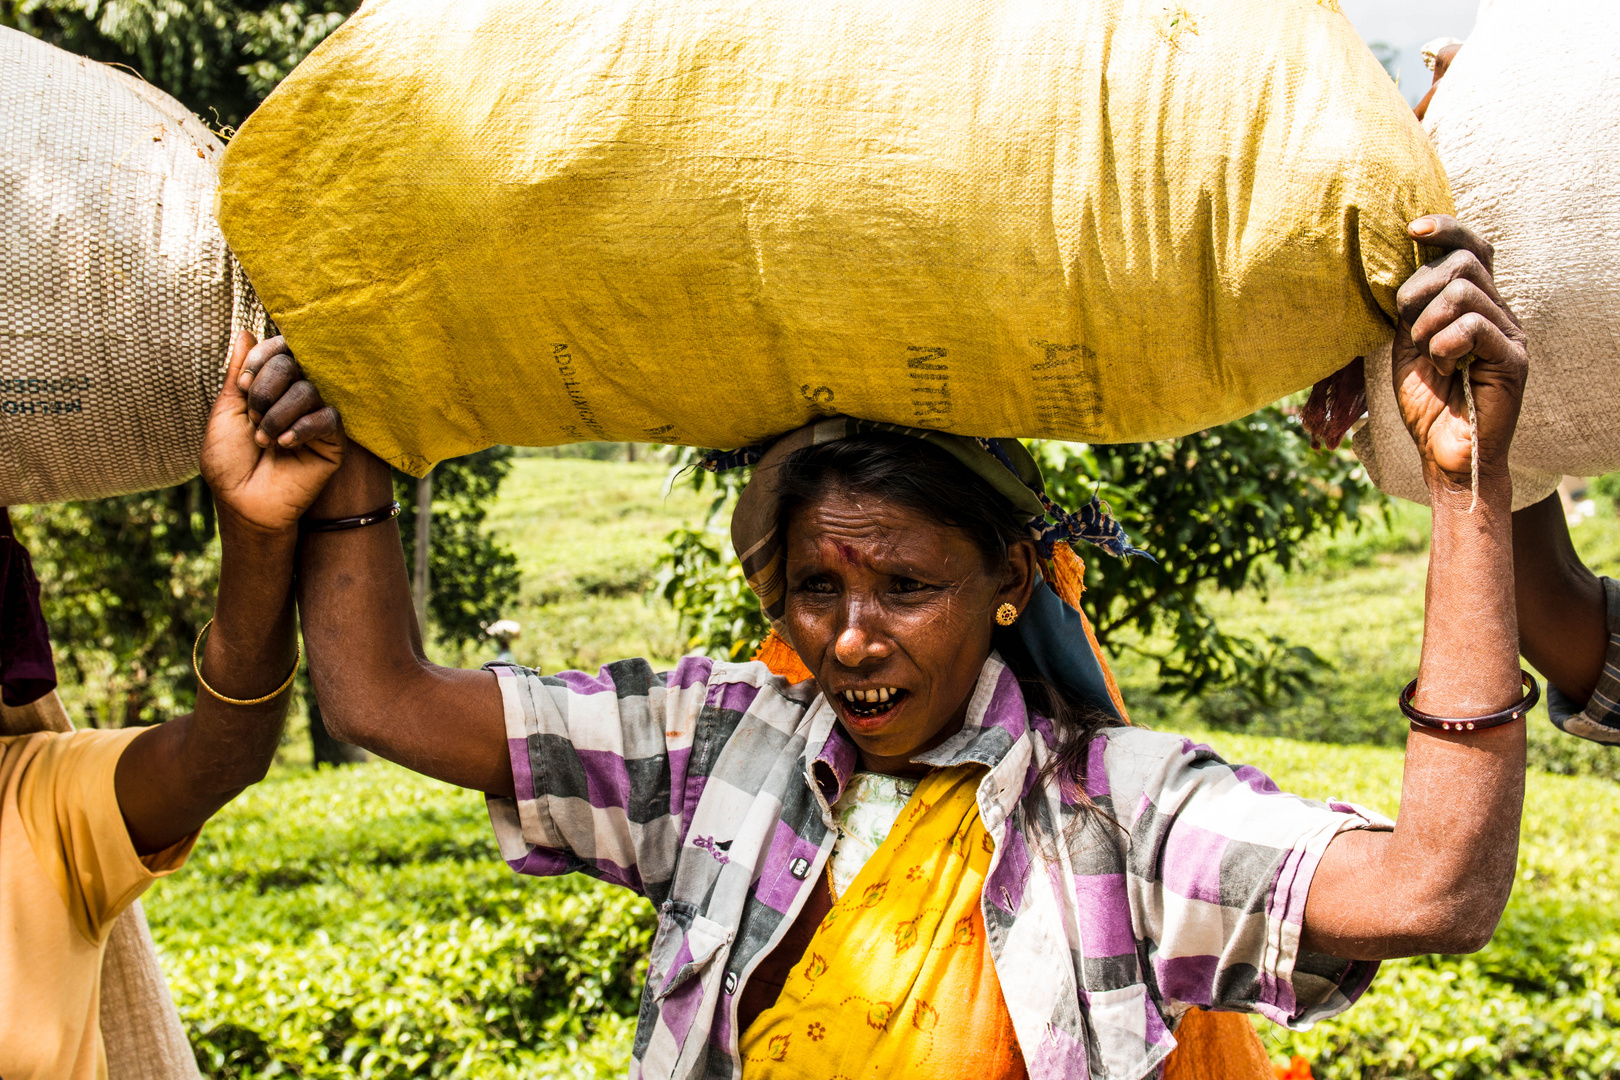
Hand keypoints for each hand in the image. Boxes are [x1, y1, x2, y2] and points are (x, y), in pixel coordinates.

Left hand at [201, 332, 344, 534]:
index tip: (242, 387)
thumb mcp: (225, 411)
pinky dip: (302, 428)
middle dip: (266, 389)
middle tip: (252, 418)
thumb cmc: (229, 461)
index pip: (279, 349)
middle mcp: (297, 396)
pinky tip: (285, 446)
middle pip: (294, 362)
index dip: (261, 359)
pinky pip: (329, 418)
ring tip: (264, 440)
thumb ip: (238, 373)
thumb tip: (245, 331)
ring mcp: (316, 417)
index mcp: (273, 386)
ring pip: (309, 390)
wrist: (243, 502)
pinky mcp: (334, 441)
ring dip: (278, 415)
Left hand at [1392, 215, 1527, 491]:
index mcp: (1473, 305)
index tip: (1412, 230)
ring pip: (1465, 291)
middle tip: (1411, 331)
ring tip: (1427, 355)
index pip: (1472, 247)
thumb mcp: (1407, 344)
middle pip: (1465, 262)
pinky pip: (1473, 325)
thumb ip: (1411, 307)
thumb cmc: (1426, 402)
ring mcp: (1509, 334)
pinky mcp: (1513, 359)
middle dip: (1420, 290)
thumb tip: (1400, 265)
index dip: (1446, 229)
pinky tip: (1444, 369)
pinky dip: (1444, 345)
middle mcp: (1497, 312)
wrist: (1444, 454)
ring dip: (1428, 323)